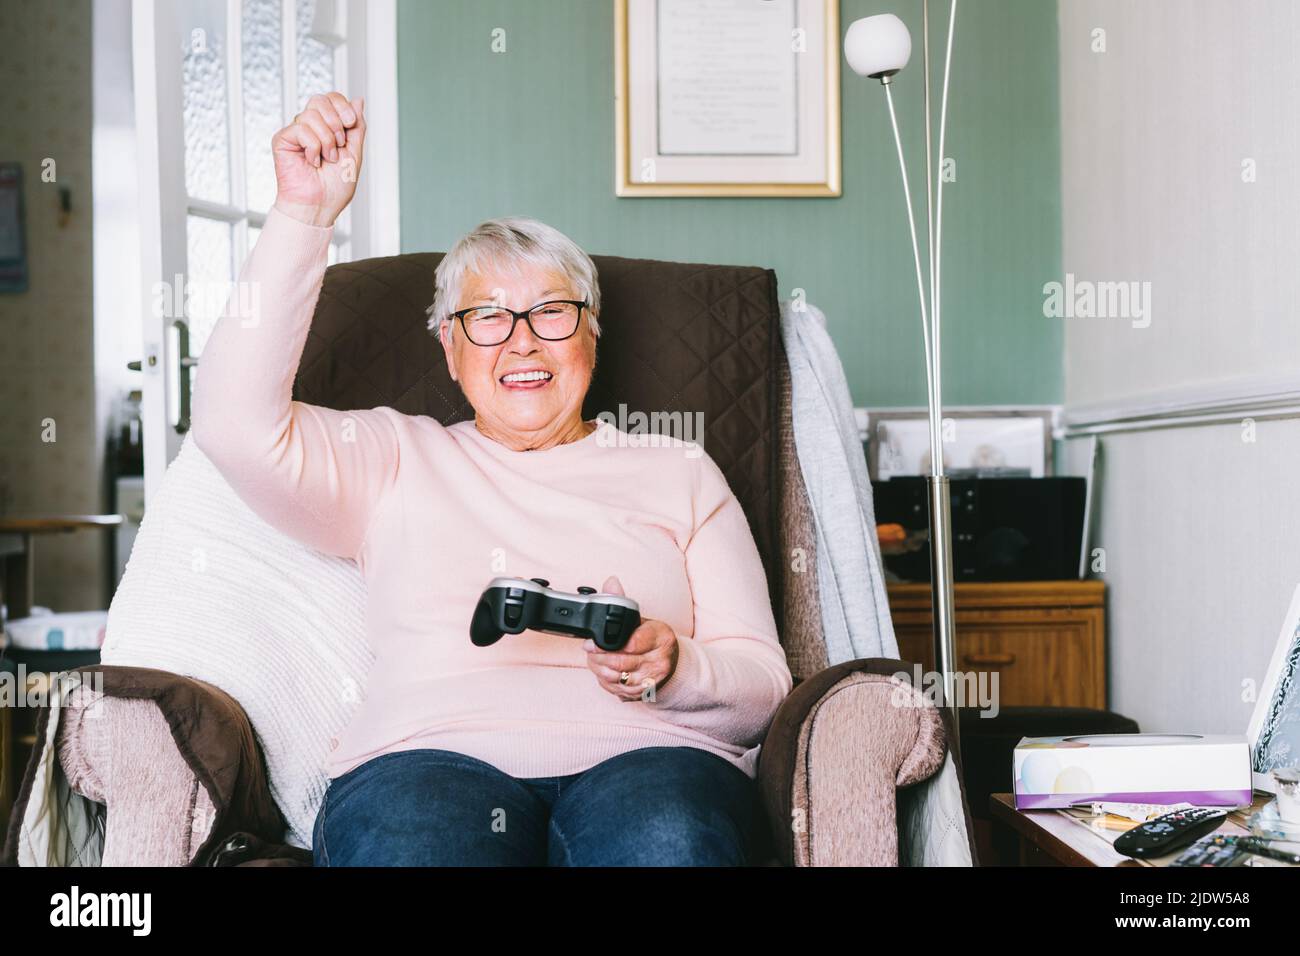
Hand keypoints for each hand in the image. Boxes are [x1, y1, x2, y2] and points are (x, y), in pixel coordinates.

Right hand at [271, 92, 365, 227]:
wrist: (320, 206)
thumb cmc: (335, 187)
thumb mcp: (354, 152)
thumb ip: (357, 126)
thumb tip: (358, 100)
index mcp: (327, 127)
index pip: (332, 98)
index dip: (342, 106)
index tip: (350, 123)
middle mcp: (310, 127)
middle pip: (320, 99)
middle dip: (336, 122)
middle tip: (338, 145)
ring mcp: (296, 133)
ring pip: (312, 114)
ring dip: (326, 140)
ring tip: (326, 159)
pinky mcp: (283, 140)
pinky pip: (300, 128)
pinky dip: (313, 147)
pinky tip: (312, 161)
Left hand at [583, 576, 678, 700]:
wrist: (670, 664)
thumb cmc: (653, 639)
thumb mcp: (643, 619)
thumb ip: (623, 602)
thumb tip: (611, 582)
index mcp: (662, 639)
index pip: (633, 643)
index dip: (607, 645)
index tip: (591, 644)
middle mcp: (660, 661)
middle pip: (621, 662)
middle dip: (598, 657)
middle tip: (589, 650)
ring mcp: (651, 680)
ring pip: (616, 678)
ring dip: (599, 669)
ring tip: (594, 659)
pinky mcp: (642, 694)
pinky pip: (616, 690)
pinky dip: (605, 681)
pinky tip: (603, 671)